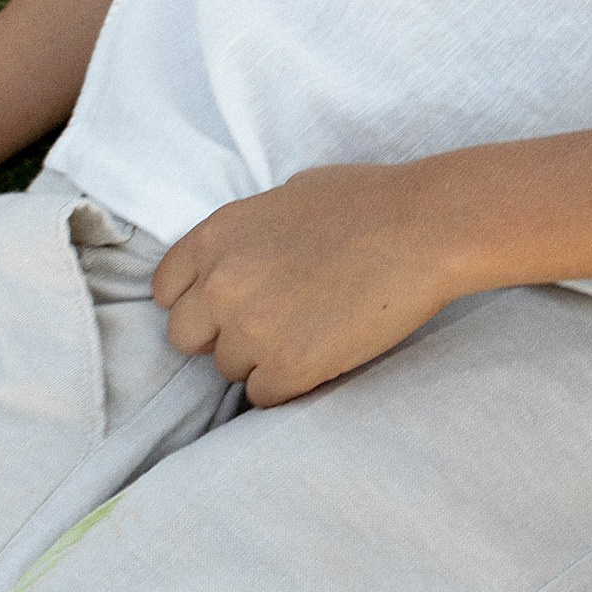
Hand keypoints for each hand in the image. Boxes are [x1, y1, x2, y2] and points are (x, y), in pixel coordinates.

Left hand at [155, 165, 466, 405]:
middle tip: (270, 325)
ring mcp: (251, 329)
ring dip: (262, 360)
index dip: (199, 301)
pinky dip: (290, 384)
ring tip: (311, 333)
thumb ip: (249, 231)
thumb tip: (244, 253)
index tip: (229, 304)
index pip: (168, 292)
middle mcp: (220, 284)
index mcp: (214, 236)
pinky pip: (264, 396)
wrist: (424, 229)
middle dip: (222, 335)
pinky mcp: (289, 367)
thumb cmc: (368, 202)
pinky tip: (322, 355)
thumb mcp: (287, 196)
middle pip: (187, 338)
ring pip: (230, 370)